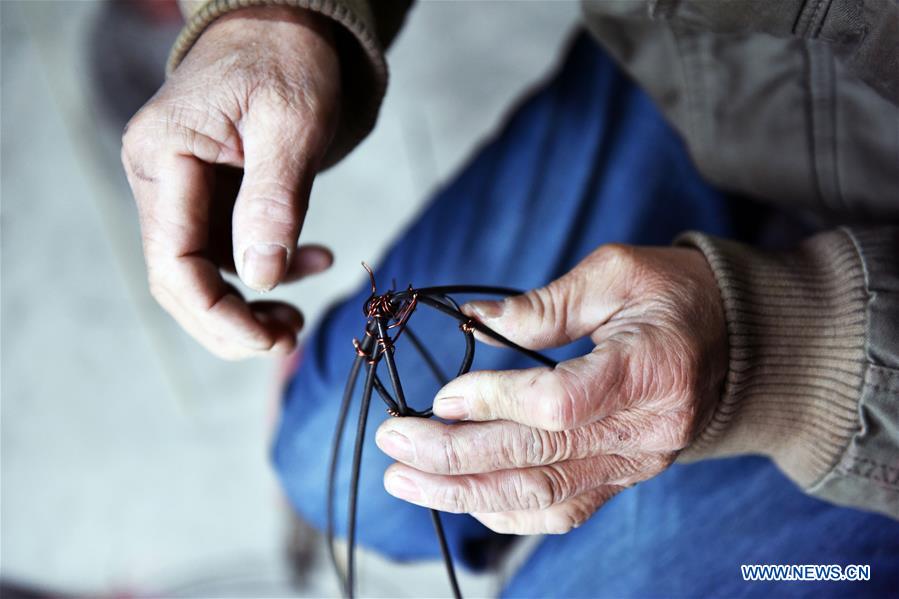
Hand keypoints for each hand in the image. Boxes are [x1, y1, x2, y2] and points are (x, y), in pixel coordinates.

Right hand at [121, 7, 339, 358]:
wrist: (284, 25)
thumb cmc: (288, 59)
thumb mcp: (293, 123)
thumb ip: (275, 199)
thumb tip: (262, 276)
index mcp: (163, 156)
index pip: (173, 263)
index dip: (218, 317)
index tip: (270, 342)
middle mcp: (158, 176)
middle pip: (178, 279)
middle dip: (230, 323)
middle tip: (288, 341)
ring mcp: (178, 187)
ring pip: (202, 272)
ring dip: (250, 304)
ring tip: (300, 317)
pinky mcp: (205, 193)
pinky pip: (227, 247)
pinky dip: (269, 267)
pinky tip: (315, 260)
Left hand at [375, 244, 727, 533]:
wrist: (739, 343)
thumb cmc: (677, 296)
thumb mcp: (617, 273)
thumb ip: (545, 304)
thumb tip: (475, 324)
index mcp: (650, 370)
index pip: (558, 405)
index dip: (493, 401)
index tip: (443, 395)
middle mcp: (645, 431)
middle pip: (537, 458)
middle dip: (454, 455)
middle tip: (393, 442)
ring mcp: (635, 463)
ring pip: (542, 496)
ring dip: (465, 492)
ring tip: (406, 478)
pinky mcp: (624, 477)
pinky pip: (561, 510)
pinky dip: (506, 510)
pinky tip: (460, 496)